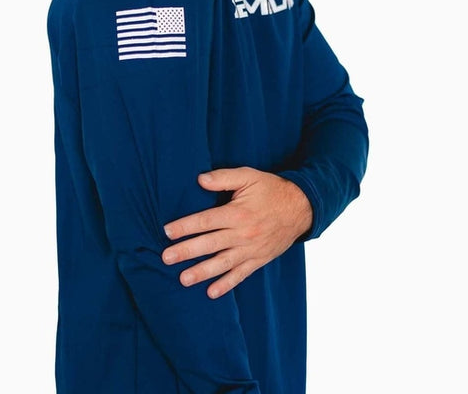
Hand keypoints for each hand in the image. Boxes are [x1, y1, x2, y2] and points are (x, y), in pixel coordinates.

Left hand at [162, 167, 312, 298]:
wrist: (301, 208)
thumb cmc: (271, 189)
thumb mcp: (249, 176)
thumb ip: (223, 178)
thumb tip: (200, 179)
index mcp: (237, 213)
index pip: (205, 221)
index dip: (185, 226)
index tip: (167, 232)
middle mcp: (243, 234)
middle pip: (210, 244)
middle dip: (186, 251)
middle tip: (166, 258)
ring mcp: (251, 249)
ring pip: (222, 263)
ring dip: (202, 272)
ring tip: (183, 279)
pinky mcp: (259, 259)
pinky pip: (241, 275)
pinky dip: (226, 285)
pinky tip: (211, 292)